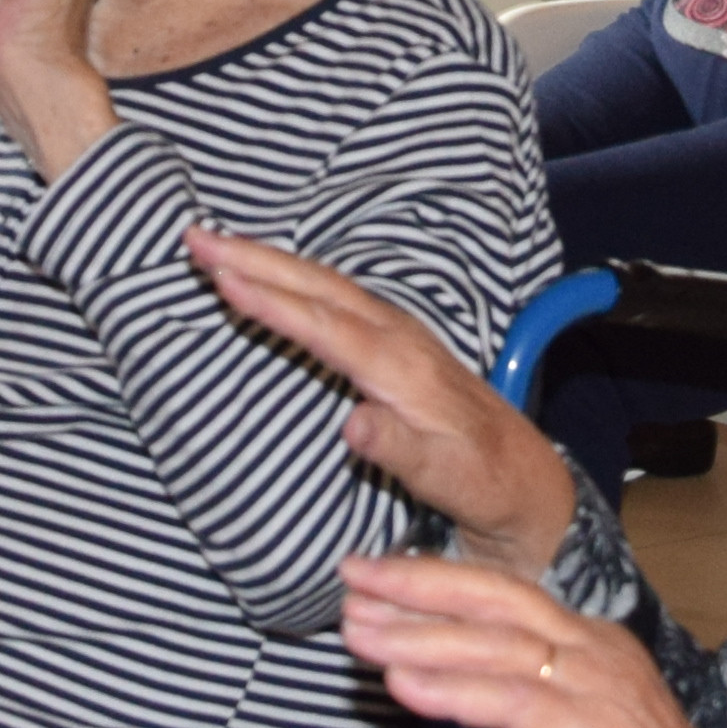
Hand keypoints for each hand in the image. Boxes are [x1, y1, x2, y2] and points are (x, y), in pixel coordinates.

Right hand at [191, 228, 575, 576]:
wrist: (532, 485)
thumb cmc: (488, 489)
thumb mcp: (452, 483)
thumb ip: (404, 452)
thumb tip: (351, 425)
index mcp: (409, 373)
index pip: (329, 328)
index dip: (274, 302)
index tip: (222, 278)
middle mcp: (404, 342)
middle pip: (321, 289)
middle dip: (256, 260)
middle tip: (194, 238)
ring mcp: (401, 337)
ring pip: (326, 286)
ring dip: (269, 261)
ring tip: (213, 243)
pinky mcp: (398, 344)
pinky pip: (335, 298)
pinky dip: (293, 279)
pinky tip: (266, 274)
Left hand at [333, 552, 726, 727]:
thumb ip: (526, 699)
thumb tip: (457, 683)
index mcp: (593, 644)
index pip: (504, 595)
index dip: (437, 581)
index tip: (376, 576)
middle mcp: (598, 652)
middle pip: (497, 601)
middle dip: (419, 587)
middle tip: (353, 579)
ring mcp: (602, 690)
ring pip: (498, 648)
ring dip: (421, 638)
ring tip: (362, 633)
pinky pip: (514, 705)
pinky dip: (454, 692)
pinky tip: (407, 688)